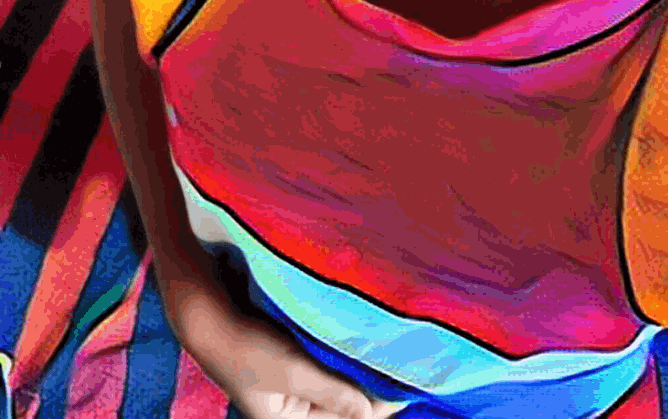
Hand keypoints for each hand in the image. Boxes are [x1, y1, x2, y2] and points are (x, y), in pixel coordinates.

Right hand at [161, 254, 406, 418]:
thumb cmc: (246, 346)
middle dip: (370, 383)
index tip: (409, 384)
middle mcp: (293, 403)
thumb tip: (373, 412)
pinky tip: (362, 335)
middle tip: (406, 363)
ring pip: (337, 375)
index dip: (377, 403)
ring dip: (358, 363)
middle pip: (343, 399)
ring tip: (390, 348)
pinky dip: (343, 348)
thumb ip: (334, 392)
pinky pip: (326, 356)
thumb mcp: (292, 372)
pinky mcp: (292, 351)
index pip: (345, 417)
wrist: (207, 309)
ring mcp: (292, 376)